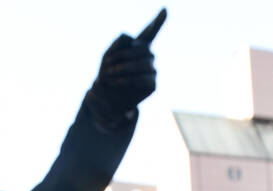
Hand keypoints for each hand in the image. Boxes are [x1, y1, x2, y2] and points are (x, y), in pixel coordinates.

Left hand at [87, 9, 164, 123]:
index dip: (158, 21)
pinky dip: (131, 79)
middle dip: (123, 55)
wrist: (106, 100)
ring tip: (110, 75)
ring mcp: (152, 71)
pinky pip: (146, 78)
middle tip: (106, 66)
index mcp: (138, 47)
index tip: (165, 9)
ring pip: (145, 62)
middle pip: (142, 48)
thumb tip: (131, 39)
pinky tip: (119, 82)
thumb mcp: (108, 55)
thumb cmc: (107, 76)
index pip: (151, 32)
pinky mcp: (152, 85)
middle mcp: (148, 57)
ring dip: (125, 68)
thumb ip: (118, 42)